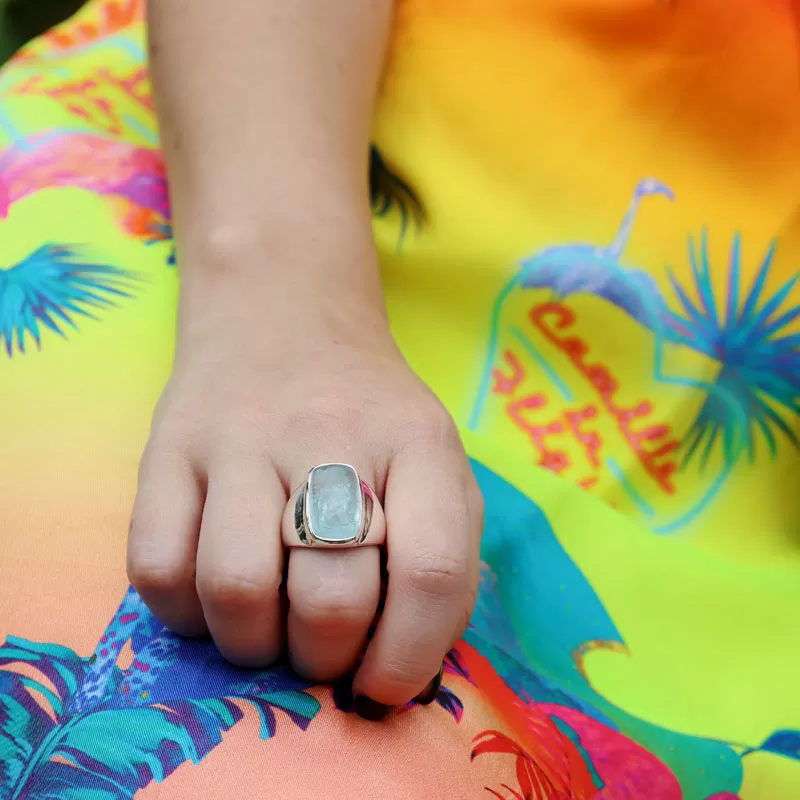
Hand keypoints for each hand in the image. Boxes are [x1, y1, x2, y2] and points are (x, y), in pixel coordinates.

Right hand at [126, 277, 482, 709]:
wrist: (285, 322)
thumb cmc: (371, 414)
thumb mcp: (438, 463)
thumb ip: (448, 557)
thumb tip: (407, 667)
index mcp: (417, 443)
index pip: (430, 572)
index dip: (408, 657)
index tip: (384, 683)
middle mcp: (330, 434)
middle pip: (330, 599)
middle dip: (326, 659)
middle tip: (323, 648)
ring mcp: (240, 438)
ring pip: (236, 589)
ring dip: (253, 643)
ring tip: (268, 623)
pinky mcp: (167, 448)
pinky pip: (157, 569)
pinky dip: (184, 611)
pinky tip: (212, 590)